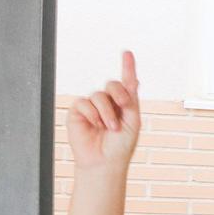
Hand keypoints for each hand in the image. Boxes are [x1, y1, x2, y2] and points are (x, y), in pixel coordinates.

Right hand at [69, 51, 142, 172]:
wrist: (104, 161)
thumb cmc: (121, 145)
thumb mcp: (133, 121)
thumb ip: (131, 100)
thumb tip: (134, 80)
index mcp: (124, 104)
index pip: (126, 83)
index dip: (127, 67)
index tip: (127, 53)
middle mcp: (109, 103)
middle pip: (112, 84)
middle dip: (119, 94)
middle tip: (124, 107)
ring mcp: (93, 107)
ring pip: (99, 95)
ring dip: (107, 112)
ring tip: (109, 127)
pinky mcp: (78, 111)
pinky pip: (84, 103)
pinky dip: (92, 114)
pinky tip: (95, 125)